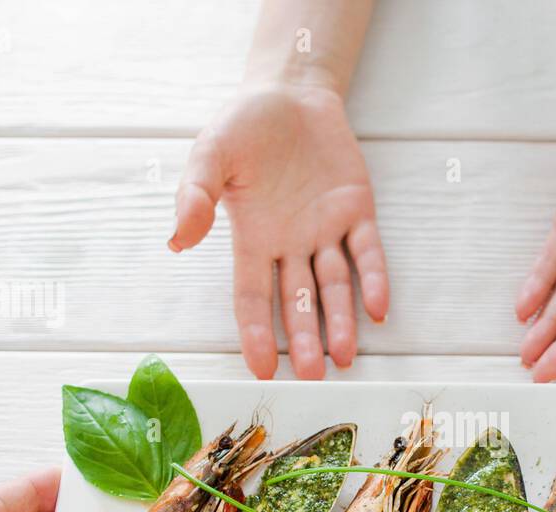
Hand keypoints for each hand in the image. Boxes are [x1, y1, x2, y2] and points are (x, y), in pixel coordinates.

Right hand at [170, 83, 388, 379]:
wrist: (288, 92)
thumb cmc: (243, 126)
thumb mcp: (210, 154)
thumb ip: (195, 197)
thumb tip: (177, 241)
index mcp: (252, 239)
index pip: (252, 297)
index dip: (256, 333)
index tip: (260, 370)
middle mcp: (290, 245)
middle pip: (298, 302)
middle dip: (305, 339)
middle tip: (312, 375)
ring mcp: (326, 231)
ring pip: (335, 286)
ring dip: (341, 321)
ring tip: (345, 357)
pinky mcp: (357, 211)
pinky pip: (368, 252)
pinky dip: (373, 279)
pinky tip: (378, 308)